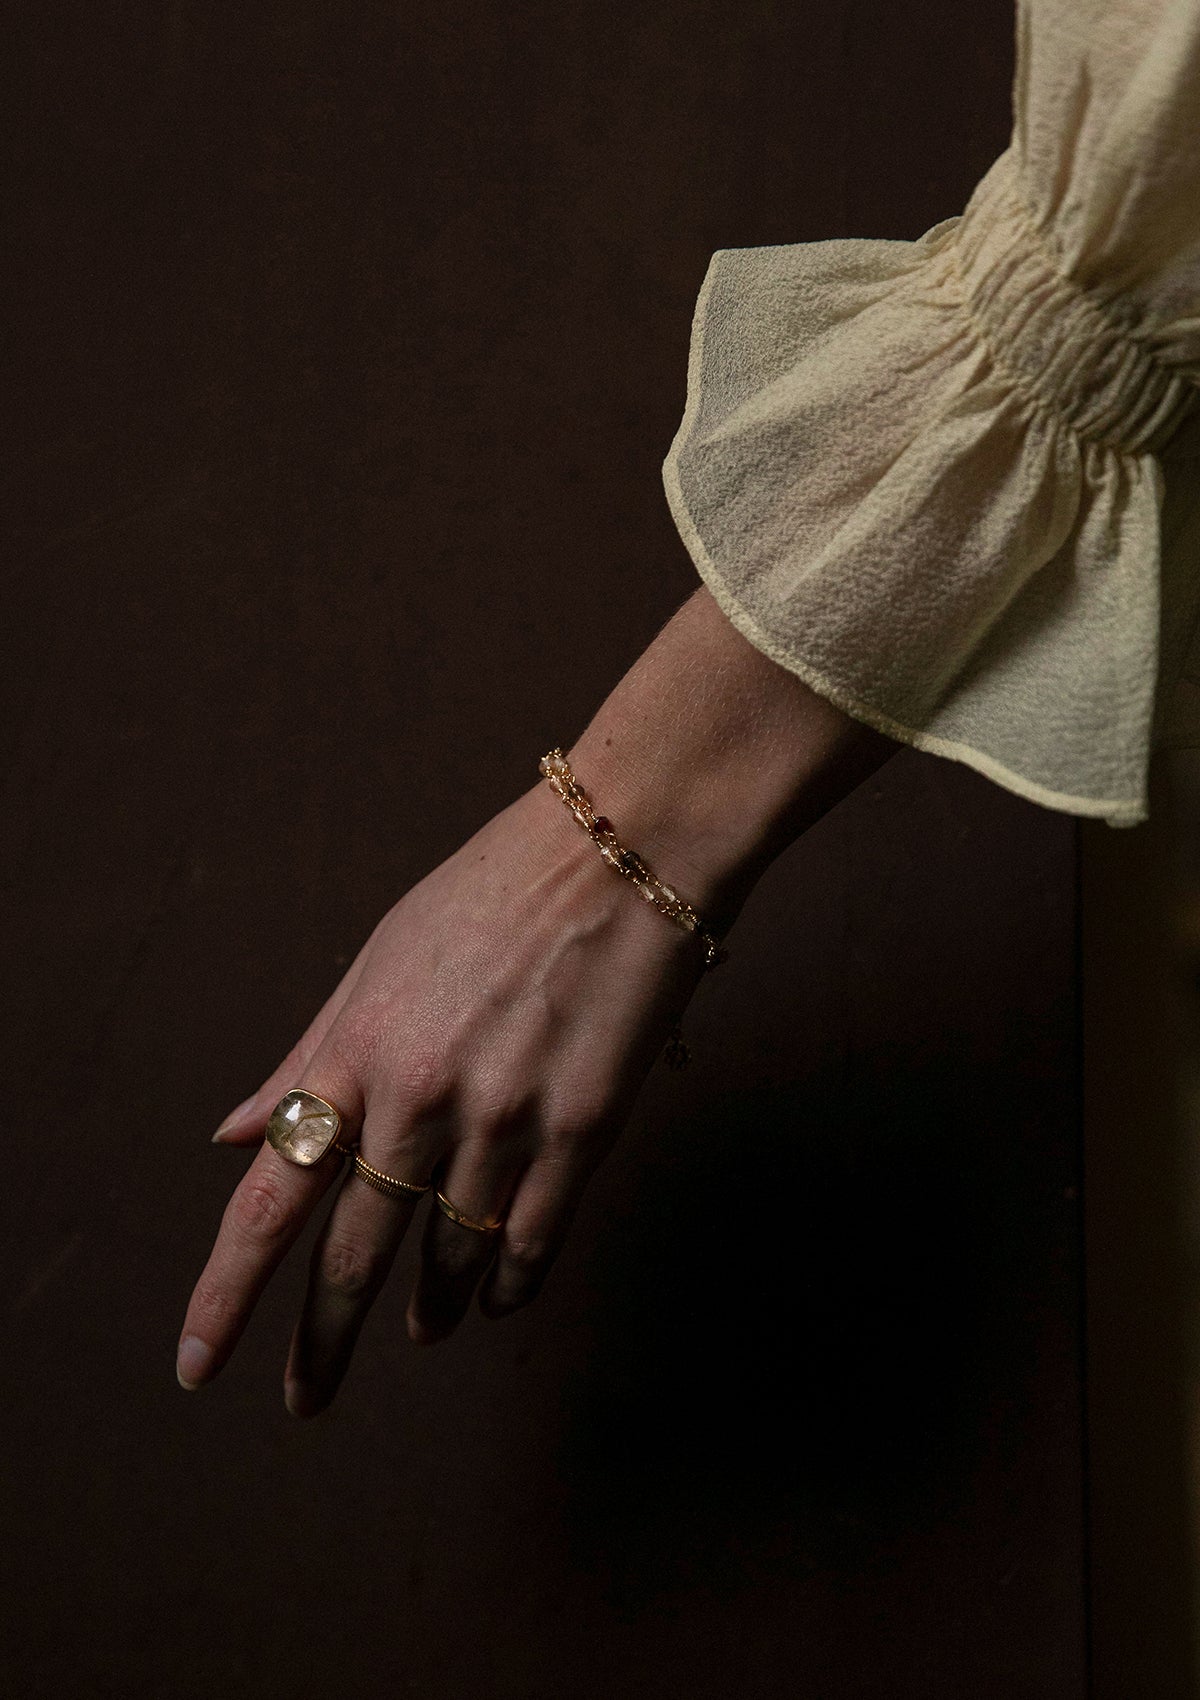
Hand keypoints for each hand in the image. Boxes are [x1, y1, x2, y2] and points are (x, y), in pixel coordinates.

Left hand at [176, 775, 711, 1416]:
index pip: (271, 1198)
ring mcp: (507, 1117)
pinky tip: (497, 1299)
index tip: (198, 1363)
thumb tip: (236, 1135)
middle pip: (354, 1255)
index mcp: (357, 1050)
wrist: (623, 846)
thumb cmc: (492, 892)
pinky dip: (508, 1281)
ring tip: (422, 1331)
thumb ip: (306, 1057)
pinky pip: (533, 1238)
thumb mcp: (377, 961)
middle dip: (322, 1343)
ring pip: (452, 1256)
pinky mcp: (586, 1127)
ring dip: (431, 1307)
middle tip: (306, 1401)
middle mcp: (421, 1096)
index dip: (229, 1291)